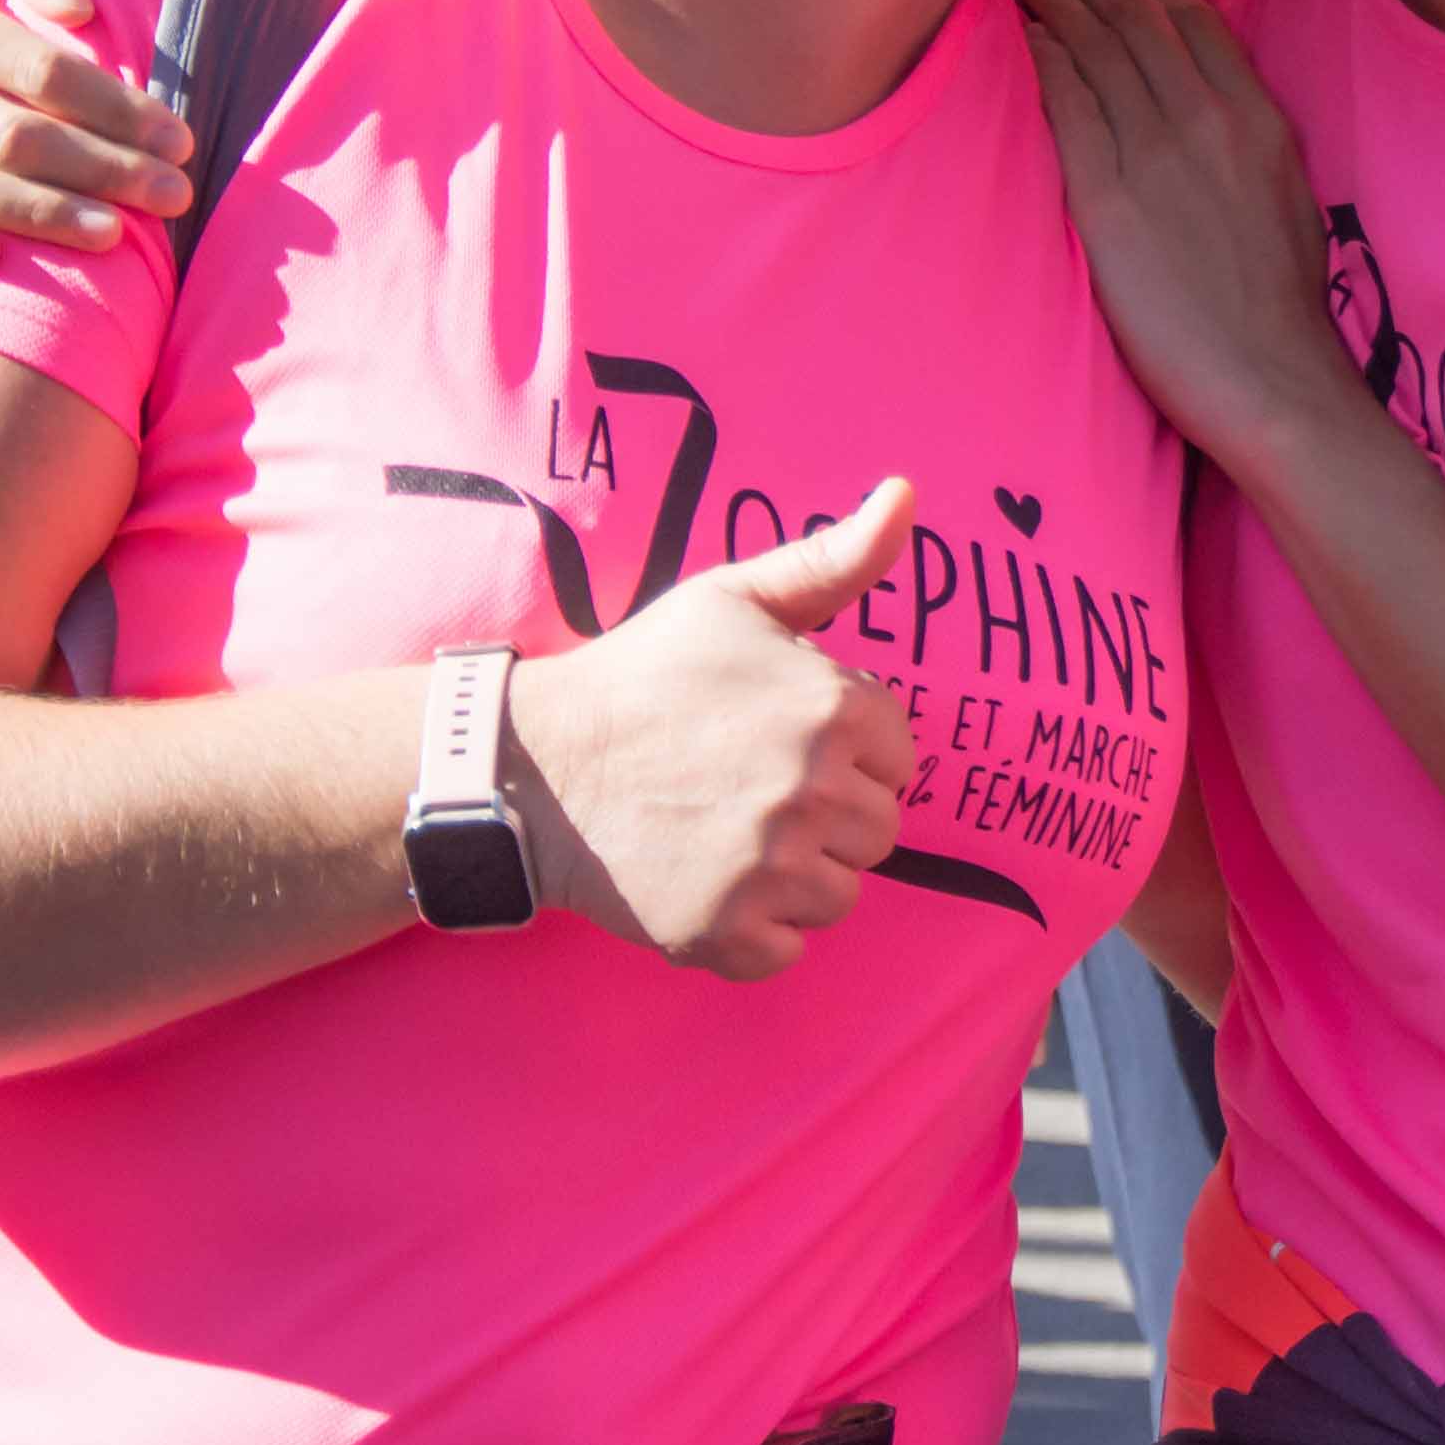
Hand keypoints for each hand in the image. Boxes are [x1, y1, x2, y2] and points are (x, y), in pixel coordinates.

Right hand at [500, 479, 922, 980]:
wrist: (537, 763)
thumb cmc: (645, 673)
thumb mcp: (735, 599)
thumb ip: (834, 558)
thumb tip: (906, 495)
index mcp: (831, 708)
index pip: (899, 754)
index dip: (847, 747)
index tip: (784, 738)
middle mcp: (812, 790)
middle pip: (879, 829)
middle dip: (830, 812)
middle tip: (751, 787)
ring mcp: (769, 869)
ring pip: (841, 893)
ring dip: (797, 874)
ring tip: (729, 831)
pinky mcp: (725, 933)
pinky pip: (787, 950)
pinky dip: (754, 930)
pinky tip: (708, 880)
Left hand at [1010, 0, 1364, 466]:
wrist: (1272, 379)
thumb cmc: (1278, 307)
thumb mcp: (1284, 197)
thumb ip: (1246, 141)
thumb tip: (1206, 109)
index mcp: (1257, 118)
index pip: (1191, 18)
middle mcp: (1208, 119)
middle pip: (1134, 17)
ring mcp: (1157, 155)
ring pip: (1096, 47)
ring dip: (1053, 2)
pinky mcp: (1109, 199)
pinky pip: (1068, 104)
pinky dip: (1043, 61)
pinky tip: (1024, 40)